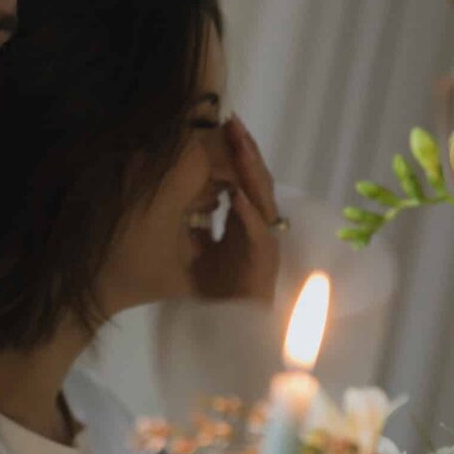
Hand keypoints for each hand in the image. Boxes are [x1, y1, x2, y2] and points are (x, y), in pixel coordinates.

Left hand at [191, 116, 282, 303]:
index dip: (235, 152)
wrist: (230, 331)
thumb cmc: (219, 295)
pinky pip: (256, 233)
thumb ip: (197, 223)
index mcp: (244, 222)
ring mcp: (264, 244)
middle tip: (233, 122)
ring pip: (260, 199)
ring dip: (250, 171)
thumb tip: (189, 194)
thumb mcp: (195, 253)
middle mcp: (258, 228)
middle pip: (254, 180)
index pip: (241, 176)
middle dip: (243, 151)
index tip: (225, 125)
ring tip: (240, 144)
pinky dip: (248, 215)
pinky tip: (237, 198)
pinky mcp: (263, 263)